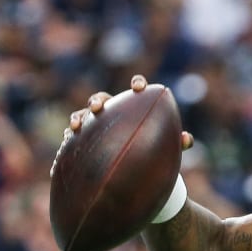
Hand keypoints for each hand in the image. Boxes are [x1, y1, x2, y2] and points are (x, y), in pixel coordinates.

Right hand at [53, 75, 193, 176]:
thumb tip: (186, 139)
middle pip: (101, 98)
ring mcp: (95, 124)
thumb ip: (178, 142)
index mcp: (133, 107)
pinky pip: (72, 138)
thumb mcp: (168, 147)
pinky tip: (65, 149)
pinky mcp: (83, 139)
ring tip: (75, 126)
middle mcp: (112, 112)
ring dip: (77, 118)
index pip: (135, 90)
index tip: (138, 86)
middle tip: (97, 107)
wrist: (136, 166)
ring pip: (82, 115)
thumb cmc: (155, 150)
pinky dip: (68, 140)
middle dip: (97, 100)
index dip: (137, 84)